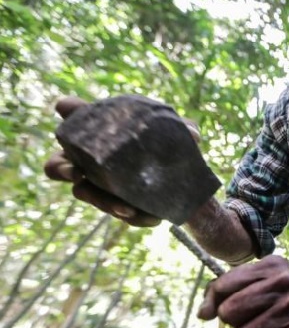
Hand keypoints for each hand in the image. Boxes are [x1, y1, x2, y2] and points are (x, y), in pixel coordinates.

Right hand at [44, 96, 200, 226]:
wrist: (187, 181)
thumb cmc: (171, 145)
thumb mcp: (181, 134)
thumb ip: (184, 130)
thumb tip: (193, 135)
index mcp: (100, 135)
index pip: (74, 118)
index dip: (67, 113)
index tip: (66, 108)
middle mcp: (89, 160)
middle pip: (56, 165)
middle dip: (62, 168)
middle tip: (78, 173)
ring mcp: (99, 186)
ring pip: (83, 194)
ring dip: (102, 201)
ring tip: (127, 208)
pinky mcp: (118, 206)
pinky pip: (119, 214)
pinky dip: (135, 217)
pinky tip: (153, 218)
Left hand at [198, 255, 288, 327]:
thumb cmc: (284, 308)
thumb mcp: (258, 290)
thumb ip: (223, 295)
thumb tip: (202, 313)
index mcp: (272, 265)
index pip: (222, 286)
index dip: (218, 305)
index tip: (230, 313)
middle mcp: (286, 280)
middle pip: (230, 312)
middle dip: (239, 324)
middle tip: (260, 322)